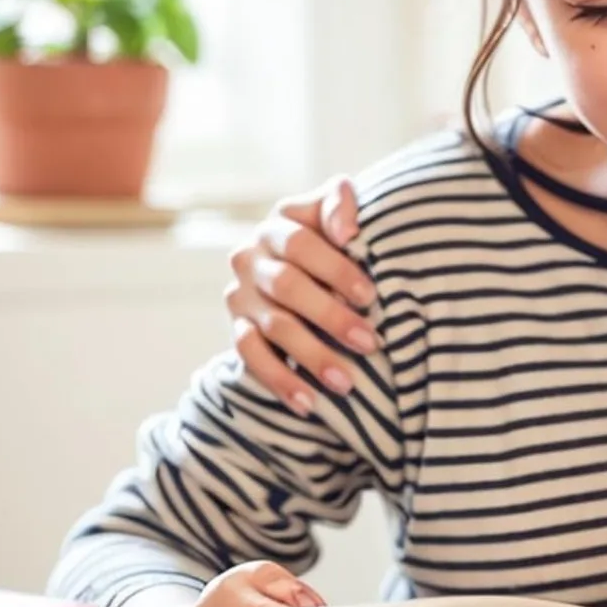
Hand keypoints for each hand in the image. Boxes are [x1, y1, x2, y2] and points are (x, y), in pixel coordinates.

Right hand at [226, 177, 372, 415]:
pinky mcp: (237, 328)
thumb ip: (340, 203)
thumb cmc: (336, 233)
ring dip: (311, 356)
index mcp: (278, 225)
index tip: (369, 296)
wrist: (309, 262)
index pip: (300, 244)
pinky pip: (251, 357)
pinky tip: (307, 403)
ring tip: (346, 382)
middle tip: (369, 343)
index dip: (335, 269)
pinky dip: (279, 381)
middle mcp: (251, 258)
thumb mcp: (339, 206)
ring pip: (273, 327)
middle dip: (330, 317)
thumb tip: (346, 231)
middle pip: (287, 288)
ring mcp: (240, 295)